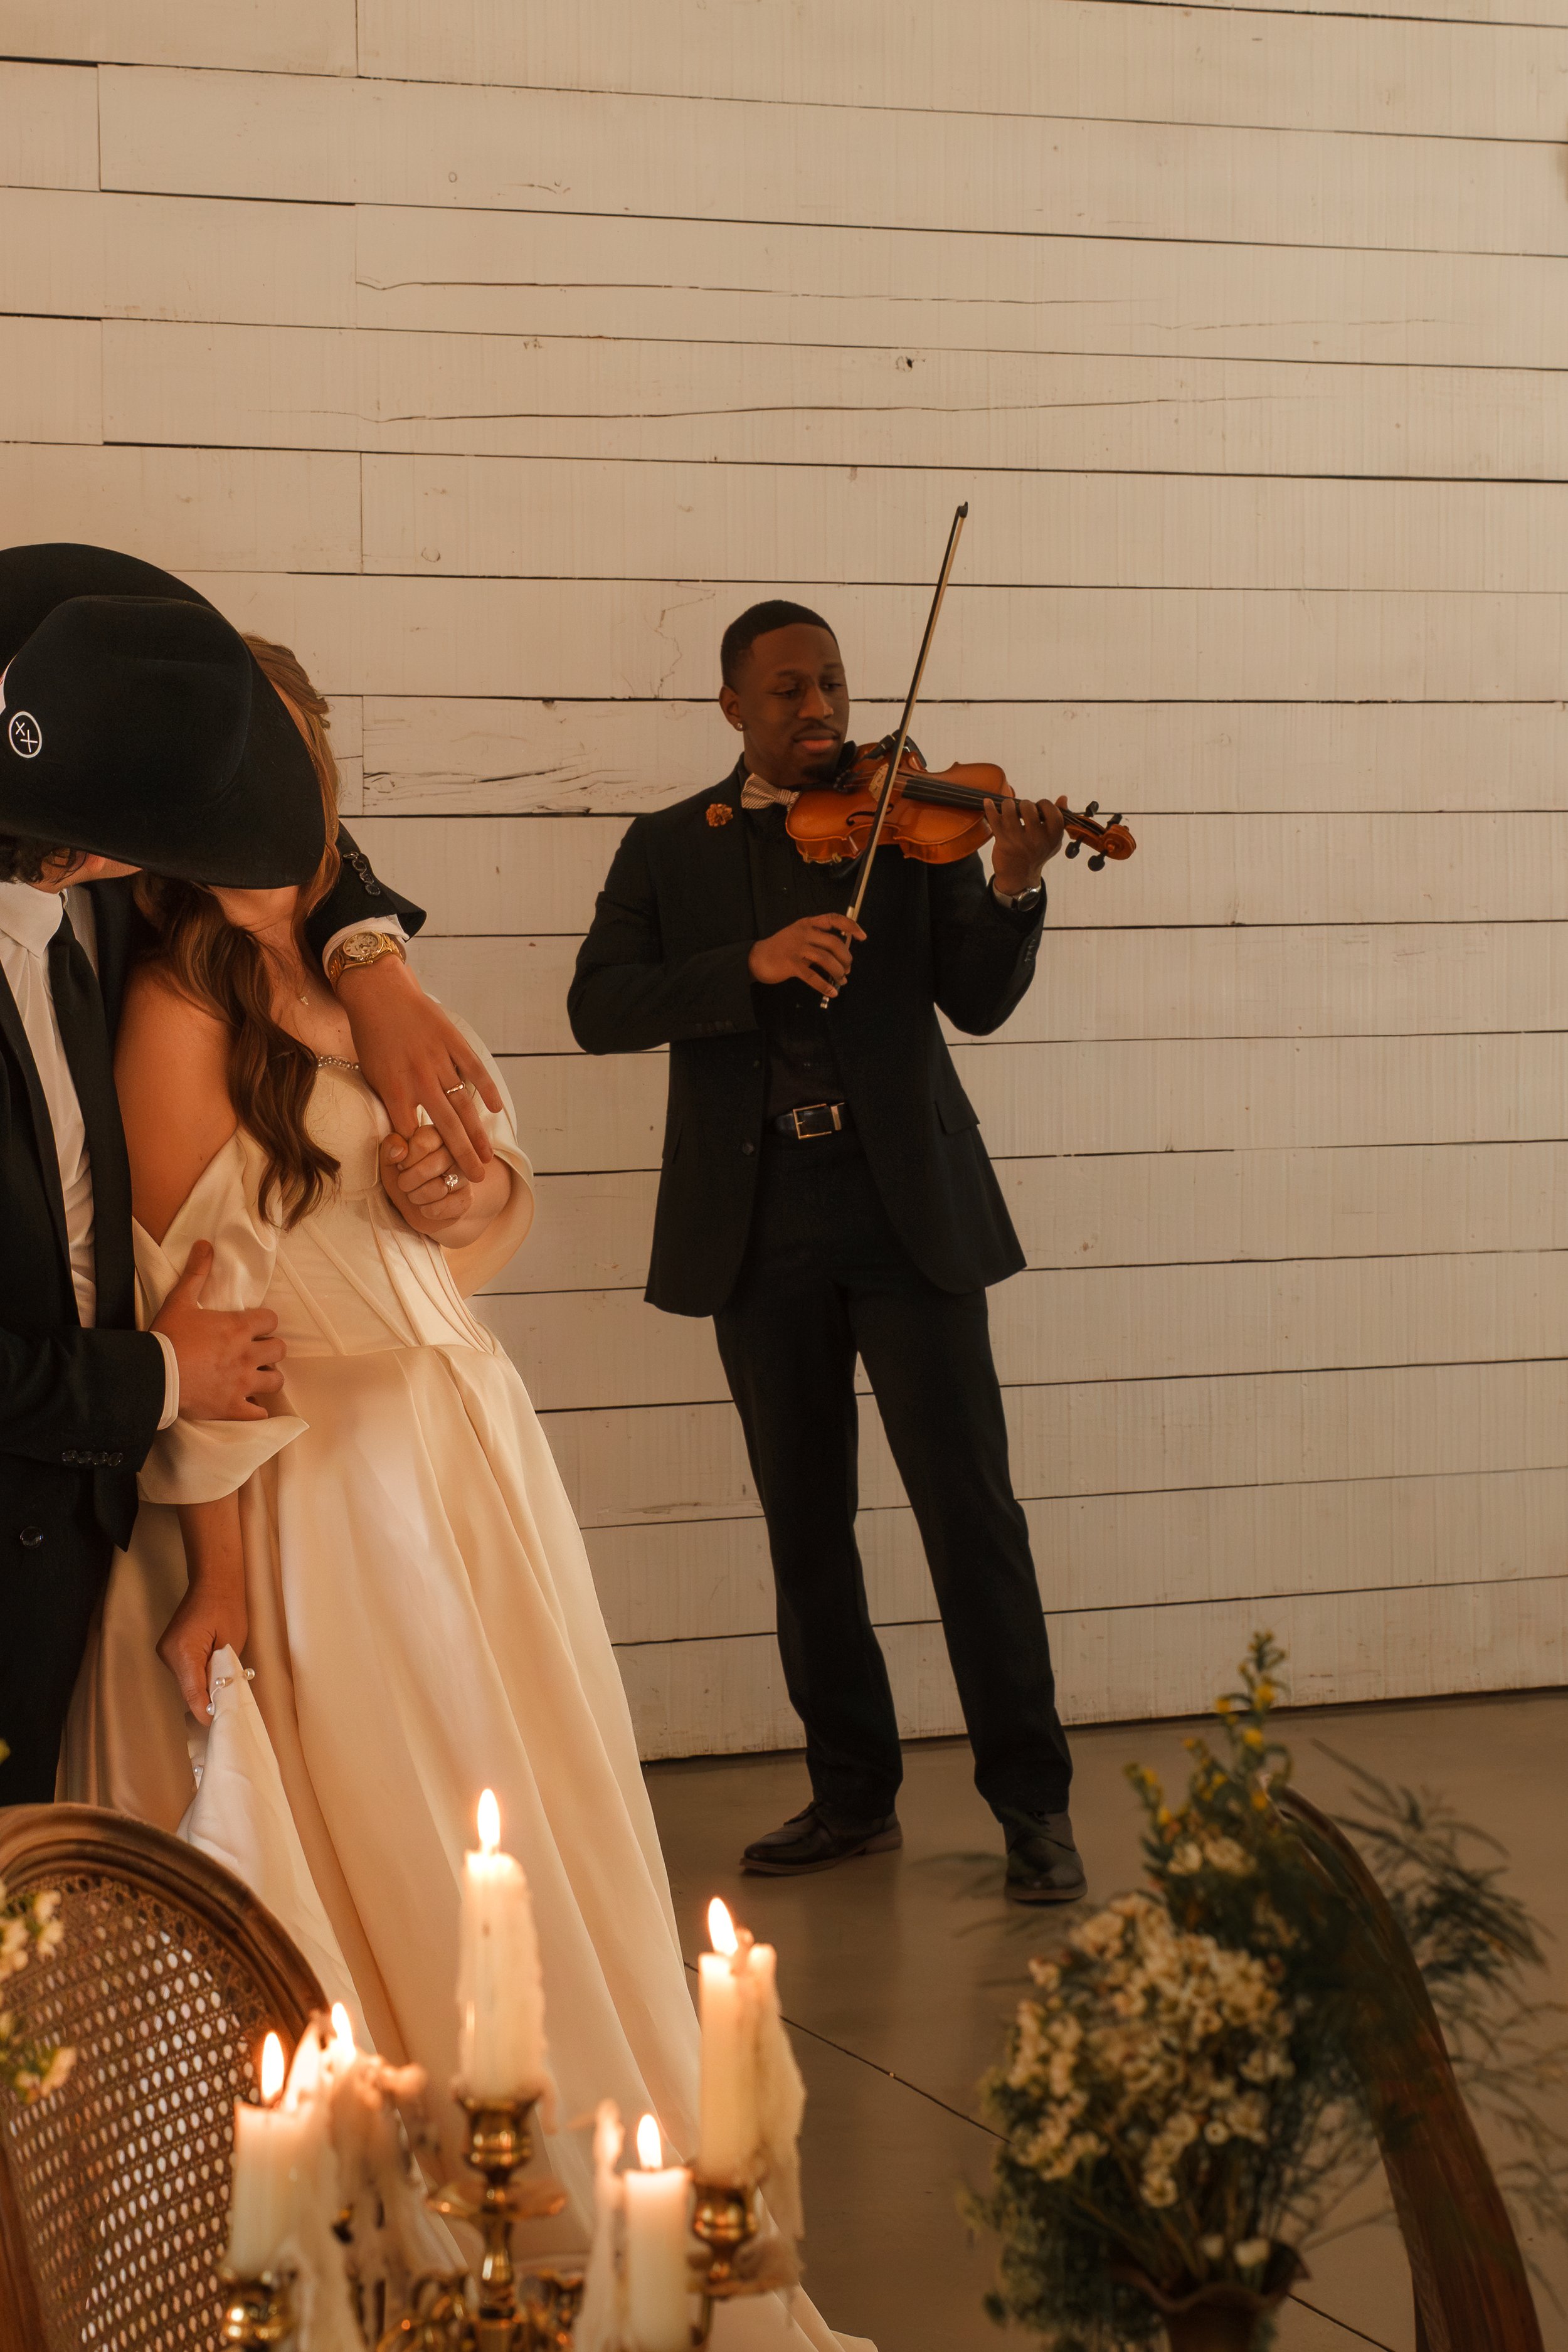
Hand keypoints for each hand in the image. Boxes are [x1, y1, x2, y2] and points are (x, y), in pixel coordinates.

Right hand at [152, 1241, 285, 1421]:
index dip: (264, 1323)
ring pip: (276, 1380)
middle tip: (255, 1352)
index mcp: (239, 1328)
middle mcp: (248, 1355)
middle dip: (270, 1349)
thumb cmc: (167, 1336)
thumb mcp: (180, 1300)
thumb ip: (196, 1273)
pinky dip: (257, 1409)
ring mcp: (243, 1383)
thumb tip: (206, 1244)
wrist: (152, 1375)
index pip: (272, 1320)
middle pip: (279, 1349)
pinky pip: (260, 1412)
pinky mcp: (234, 1408)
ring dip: (267, 1377)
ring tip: (254, 1377)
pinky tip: (249, 1405)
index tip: (254, 1327)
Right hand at [158, 1579, 246, 1718]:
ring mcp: (166, 1651)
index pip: (193, 1692)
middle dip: (206, 1698)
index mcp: (184, 1652)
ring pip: (186, 1681)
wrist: (214, 1582)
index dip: (205, 1711)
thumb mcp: (231, 1644)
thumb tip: (219, 1698)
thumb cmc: (228, 1607)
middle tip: (226, 1707)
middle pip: (188, 1689)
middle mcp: (169, 1654)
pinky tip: (212, 1673)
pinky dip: (197, 1674)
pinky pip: (184, 1670)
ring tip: (223, 1685)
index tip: (215, 1724)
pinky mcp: (169, 1648)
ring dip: (203, 1685)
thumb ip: (223, 1673)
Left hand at [336, 956, 501, 1182]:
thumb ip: (390, 1103)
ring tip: (487, 1156)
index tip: (434, 1173)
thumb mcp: (371, 1075)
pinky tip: (496, 1110)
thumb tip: (405, 1134)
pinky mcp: (453, 1043)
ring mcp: (439, 1061)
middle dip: (461, 1157)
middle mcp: (419, 1079)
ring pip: (463, 1105)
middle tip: (474, 1179)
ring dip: (477, 1134)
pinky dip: (486, 1090)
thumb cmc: (371, 1036)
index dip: (423, 1157)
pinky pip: (474, 1071)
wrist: (379, 993)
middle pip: (445, 1128)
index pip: (413, 1134)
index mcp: (394, 1090)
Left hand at [380, 1126, 472, 1234]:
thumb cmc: (404, 1177)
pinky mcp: (467, 1198)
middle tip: (404, 1184)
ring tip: (415, 1195)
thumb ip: (391, 1147)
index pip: (422, 1143)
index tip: (401, 1166)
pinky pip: (444, 1207)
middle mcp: (456, 1151)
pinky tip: (426, 1207)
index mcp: (437, 1135)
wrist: (414, 1206)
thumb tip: (400, 1150)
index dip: (405, 1160)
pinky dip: (428, 1210)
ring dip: (417, 1197)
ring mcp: (465, 1175)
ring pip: (438, 1188)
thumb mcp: (390, 1160)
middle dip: (408, 1181)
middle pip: (430, 1167)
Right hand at [748, 914, 865, 997]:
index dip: (851, 926)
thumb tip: (842, 957)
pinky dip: (825, 986)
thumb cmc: (782, 948)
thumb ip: (819, 941)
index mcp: (808, 923)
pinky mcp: (791, 965)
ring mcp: (797, 948)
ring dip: (838, 972)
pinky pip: (813, 977)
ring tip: (841, 979)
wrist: (757, 958)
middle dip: (846, 958)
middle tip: (848, 968)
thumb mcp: (800, 936)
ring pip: (826, 959)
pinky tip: (832, 992)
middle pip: (834, 943)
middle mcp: (804, 933)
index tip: (863, 937)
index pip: (834, 919)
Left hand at [985, 795, 1063, 898]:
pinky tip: (988, 802)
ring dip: (1007, 805)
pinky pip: (994, 819)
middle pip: (1028, 807)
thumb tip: (1063, 798)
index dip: (1044, 804)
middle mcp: (1036, 839)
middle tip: (1021, 810)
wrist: (1020, 877)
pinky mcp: (1003, 842)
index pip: (1051, 811)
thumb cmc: (1037, 854)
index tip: (1038, 807)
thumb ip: (1060, 820)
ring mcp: (1018, 840)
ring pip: (1010, 811)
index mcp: (1052, 837)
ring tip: (1008, 808)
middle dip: (1023, 804)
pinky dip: (989, 808)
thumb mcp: (1053, 841)